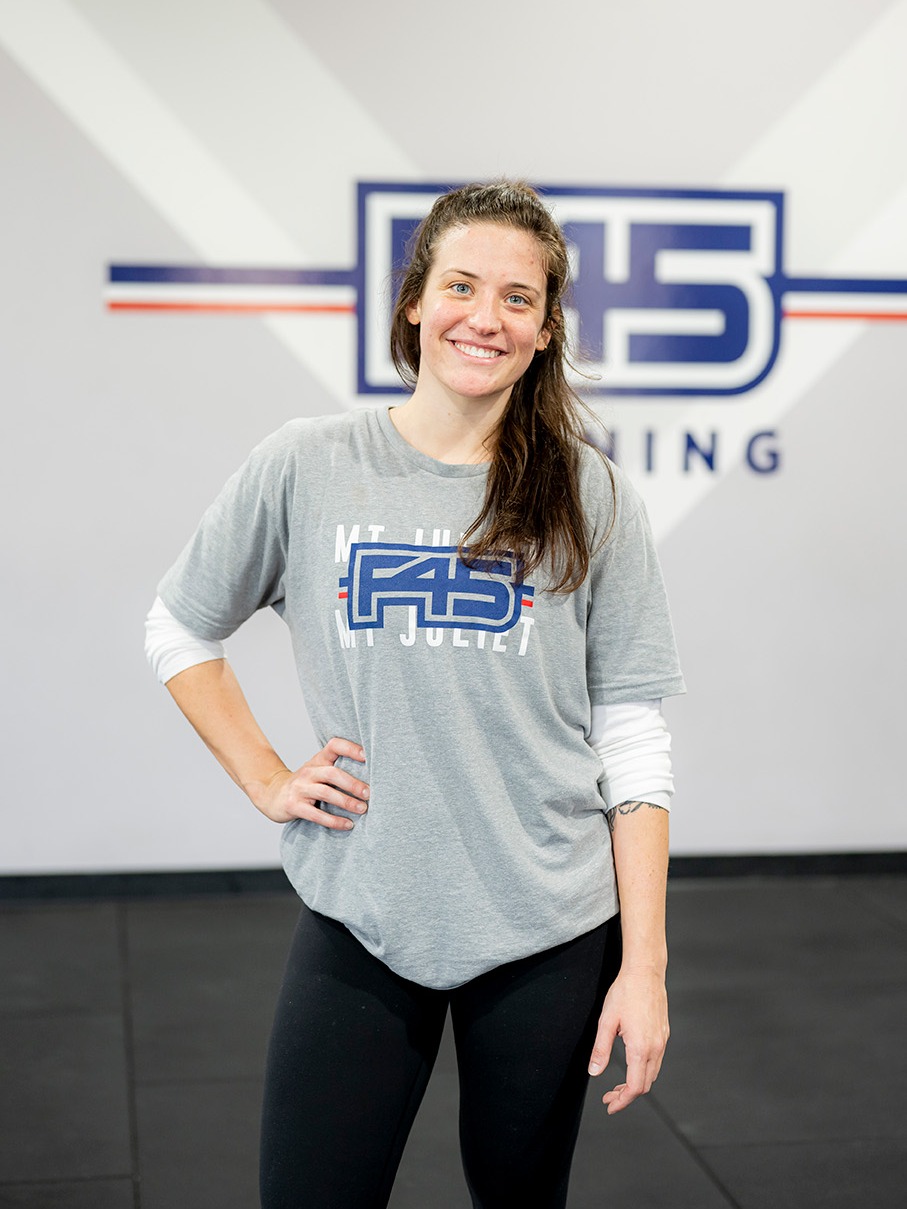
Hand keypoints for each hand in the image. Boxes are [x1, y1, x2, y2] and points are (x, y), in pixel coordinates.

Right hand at [256, 737, 368, 829]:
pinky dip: (333, 821)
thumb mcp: (318, 770)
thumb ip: (338, 769)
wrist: (272, 795)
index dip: (350, 748)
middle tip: (369, 793)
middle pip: (332, 773)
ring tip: (362, 809)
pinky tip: (347, 825)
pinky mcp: (294, 806)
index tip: (367, 756)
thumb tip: (374, 776)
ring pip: (325, 793)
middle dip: (353, 783)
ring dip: (346, 802)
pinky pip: (316, 814)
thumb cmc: (304, 784)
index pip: (334, 746)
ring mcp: (300, 789)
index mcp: (317, 760)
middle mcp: (309, 772)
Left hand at [587, 966, 668, 1113]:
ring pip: (652, 1074)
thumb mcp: (606, 1021)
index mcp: (641, 1047)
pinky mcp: (664, 1034)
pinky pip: (656, 1061)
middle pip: (645, 1085)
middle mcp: (656, 1047)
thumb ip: (601, 1049)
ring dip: (636, 1084)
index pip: (635, 1087)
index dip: (622, 1101)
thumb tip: (594, 1073)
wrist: (645, 972)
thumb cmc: (625, 992)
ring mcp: (662, 1041)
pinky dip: (643, 1071)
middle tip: (609, 1097)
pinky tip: (630, 1065)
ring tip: (617, 1085)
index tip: (610, 1106)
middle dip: (627, 1096)